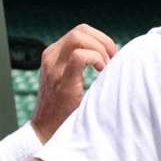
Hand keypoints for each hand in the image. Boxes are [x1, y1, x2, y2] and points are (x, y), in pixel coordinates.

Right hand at [31, 24, 116, 142]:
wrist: (47, 130)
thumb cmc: (65, 106)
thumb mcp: (70, 77)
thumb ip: (82, 62)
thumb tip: (112, 51)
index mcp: (54, 54)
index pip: (80, 31)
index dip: (101, 38)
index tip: (111, 56)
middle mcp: (51, 56)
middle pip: (80, 30)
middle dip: (103, 41)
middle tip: (113, 59)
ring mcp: (54, 67)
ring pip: (78, 37)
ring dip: (100, 49)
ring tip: (107, 66)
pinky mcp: (61, 81)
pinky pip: (79, 56)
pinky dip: (96, 59)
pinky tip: (101, 72)